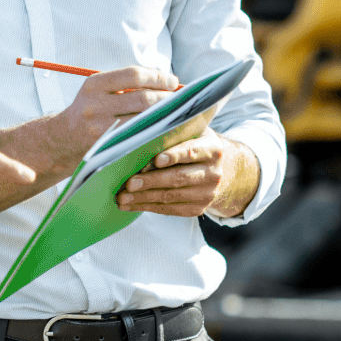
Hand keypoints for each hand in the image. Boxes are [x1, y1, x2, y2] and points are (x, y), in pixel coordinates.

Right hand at [61, 66, 180, 154]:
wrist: (62, 139)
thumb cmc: (89, 111)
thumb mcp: (98, 90)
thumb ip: (125, 83)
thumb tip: (166, 79)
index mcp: (94, 84)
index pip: (134, 75)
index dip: (158, 76)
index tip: (172, 81)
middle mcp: (94, 105)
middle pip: (143, 98)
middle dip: (166, 98)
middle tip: (177, 99)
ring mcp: (100, 128)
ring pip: (144, 120)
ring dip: (165, 116)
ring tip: (174, 113)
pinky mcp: (106, 147)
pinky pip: (138, 137)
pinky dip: (155, 132)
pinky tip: (163, 129)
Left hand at [116, 129, 256, 216]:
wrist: (217, 170)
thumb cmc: (192, 146)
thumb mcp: (190, 133)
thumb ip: (170, 131)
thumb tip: (139, 132)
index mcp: (212, 148)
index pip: (192, 151)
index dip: (175, 155)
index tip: (157, 160)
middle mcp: (214, 172)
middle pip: (179, 177)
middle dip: (151, 181)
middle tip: (129, 183)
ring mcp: (207, 193)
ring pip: (171, 196)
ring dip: (143, 198)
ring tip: (122, 197)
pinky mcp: (198, 209)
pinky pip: (170, 210)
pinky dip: (147, 207)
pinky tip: (130, 205)